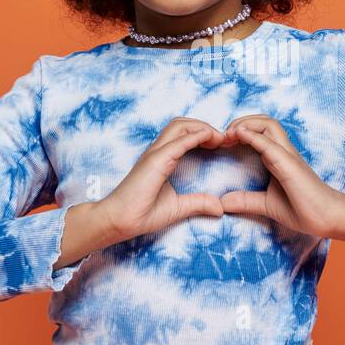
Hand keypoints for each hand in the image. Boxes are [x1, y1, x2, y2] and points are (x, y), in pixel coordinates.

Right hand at [93, 118, 226, 242]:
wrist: (120, 221)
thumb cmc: (142, 213)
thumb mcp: (178, 207)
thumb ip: (198, 203)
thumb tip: (220, 207)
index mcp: (162, 158)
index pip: (184, 134)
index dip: (204, 134)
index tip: (222, 143)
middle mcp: (158, 151)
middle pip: (183, 124)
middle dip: (205, 126)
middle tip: (224, 138)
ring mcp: (155, 153)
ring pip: (180, 126)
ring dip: (203, 127)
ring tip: (219, 138)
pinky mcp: (155, 161)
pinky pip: (178, 141)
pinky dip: (196, 135)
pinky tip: (210, 138)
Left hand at [219, 114, 344, 241]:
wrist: (327, 218)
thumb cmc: (303, 209)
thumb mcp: (266, 204)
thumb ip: (246, 200)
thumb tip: (223, 202)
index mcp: (277, 157)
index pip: (259, 131)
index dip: (239, 130)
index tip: (221, 142)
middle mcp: (283, 151)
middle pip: (264, 120)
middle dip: (241, 121)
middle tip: (222, 136)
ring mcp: (288, 155)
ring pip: (269, 124)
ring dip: (246, 123)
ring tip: (229, 134)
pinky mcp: (290, 164)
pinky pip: (270, 143)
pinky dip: (253, 135)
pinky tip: (238, 135)